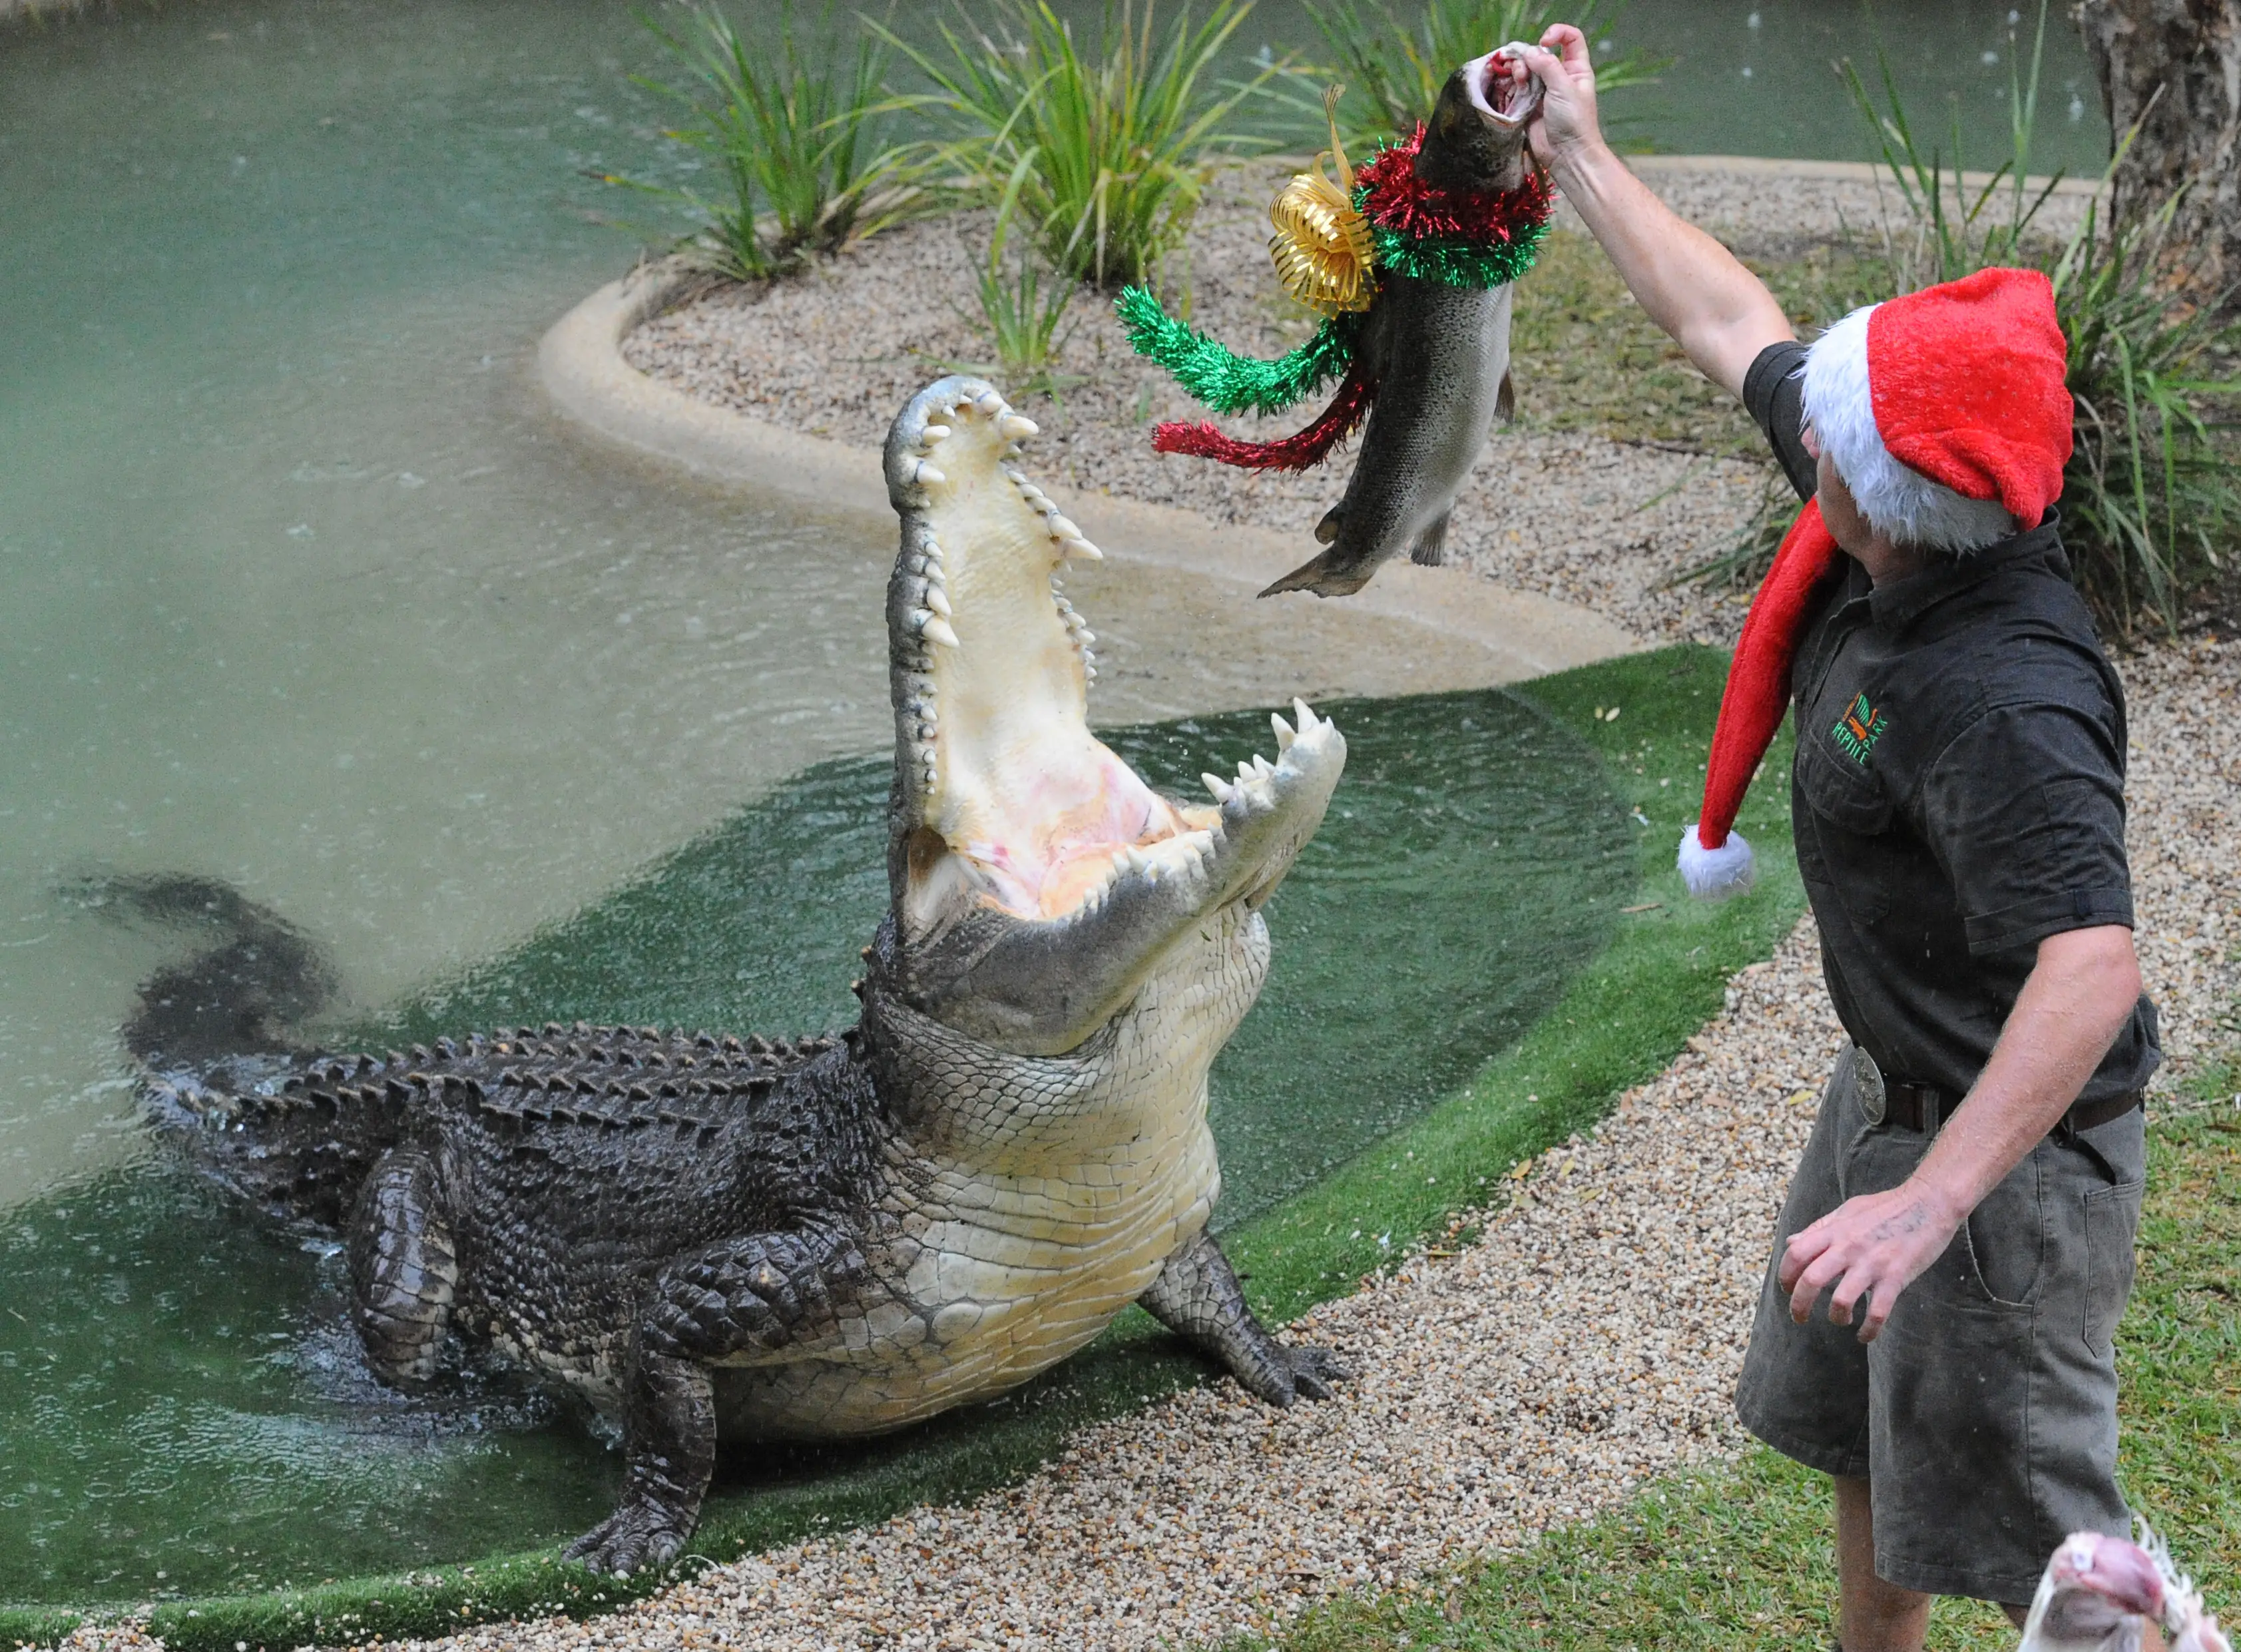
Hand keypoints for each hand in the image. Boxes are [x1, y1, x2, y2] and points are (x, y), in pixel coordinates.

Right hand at [1520, 25, 1604, 172]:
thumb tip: (1529, 52)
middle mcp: (1560, 77)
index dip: (1557, 34)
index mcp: (1576, 69)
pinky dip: (1514, 85)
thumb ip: (1547, 66)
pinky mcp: (1531, 105)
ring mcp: (1544, 91)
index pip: (1570, 39)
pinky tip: (1513, 89)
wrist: (1566, 154)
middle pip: (1542, 54)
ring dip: (1520, 71)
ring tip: (1518, 80)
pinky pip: (1519, 88)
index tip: (1544, 42)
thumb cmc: (1574, 121)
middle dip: (1530, 56)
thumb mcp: (1564, 88)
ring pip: (1528, 70)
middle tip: (1524, 69)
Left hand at [1778, 1180, 1962, 1342]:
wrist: (1928, 1202)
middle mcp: (1848, 1247)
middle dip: (1799, 1305)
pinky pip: (1878, 1312)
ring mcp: (1872, 1263)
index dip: (1785, 1275)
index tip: (1787, 1289)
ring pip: (1841, 1300)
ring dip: (1836, 1317)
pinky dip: (1869, 1330)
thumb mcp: (1847, 1211)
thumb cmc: (1886, 1207)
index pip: (1796, 1253)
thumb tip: (1791, 1242)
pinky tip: (1866, 1335)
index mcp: (1835, 1230)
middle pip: (1811, 1281)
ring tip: (1841, 1319)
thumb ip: (1819, 1228)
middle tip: (1799, 1318)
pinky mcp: (1896, 1277)